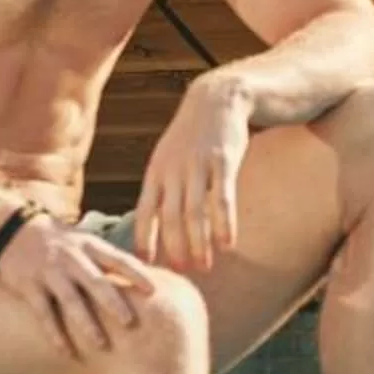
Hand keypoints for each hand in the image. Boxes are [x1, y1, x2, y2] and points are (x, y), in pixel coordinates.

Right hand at [0, 214, 153, 358]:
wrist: (15, 229)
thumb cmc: (62, 241)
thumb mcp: (87, 242)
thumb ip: (109, 259)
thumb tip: (148, 275)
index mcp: (91, 245)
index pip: (118, 258)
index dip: (136, 273)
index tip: (154, 290)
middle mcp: (72, 257)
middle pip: (96, 281)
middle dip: (113, 302)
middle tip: (130, 323)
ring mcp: (50, 271)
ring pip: (71, 300)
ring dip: (87, 323)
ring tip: (102, 345)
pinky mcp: (29, 285)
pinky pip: (44, 313)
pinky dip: (55, 334)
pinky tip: (66, 352)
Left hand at [137, 76, 251, 271]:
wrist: (217, 99)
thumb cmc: (192, 137)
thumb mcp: (167, 158)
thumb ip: (160, 189)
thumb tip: (152, 226)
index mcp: (156, 173)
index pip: (144, 214)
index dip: (145, 242)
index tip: (147, 267)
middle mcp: (173, 171)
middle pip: (171, 219)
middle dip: (174, 250)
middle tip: (182, 274)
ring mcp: (198, 166)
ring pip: (195, 213)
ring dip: (199, 244)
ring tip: (204, 267)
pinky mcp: (224, 161)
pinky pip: (223, 198)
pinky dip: (225, 224)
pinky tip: (228, 245)